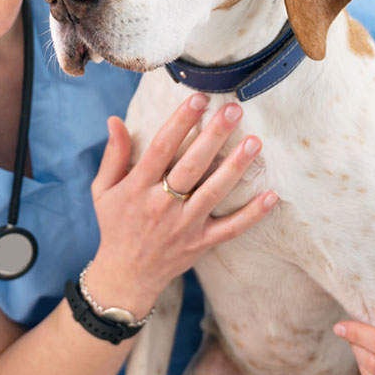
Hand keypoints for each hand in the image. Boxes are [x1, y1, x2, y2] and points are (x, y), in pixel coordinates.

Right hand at [87, 94, 278, 315]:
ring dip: (235, 167)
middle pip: (191, 165)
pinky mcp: (201, 243)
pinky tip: (271, 195)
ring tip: (254, 141)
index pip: (161, 148)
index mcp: (137, 188)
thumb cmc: (114, 225)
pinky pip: (231, 228)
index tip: (198, 99)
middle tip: (233, 110)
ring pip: (213, 192)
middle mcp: (161, 205)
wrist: (125, 275)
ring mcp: (184, 226)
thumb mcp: (103, 189)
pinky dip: (252, 214)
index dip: (180, 121)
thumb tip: (115, 120)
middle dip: (213, 135)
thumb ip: (113, 155)